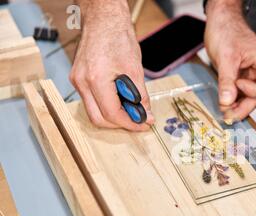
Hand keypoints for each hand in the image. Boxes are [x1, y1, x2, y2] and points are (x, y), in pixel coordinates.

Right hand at [70, 1, 152, 130]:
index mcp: (95, 79)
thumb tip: (145, 115)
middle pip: (98, 119)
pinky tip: (120, 98)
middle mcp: (81, 82)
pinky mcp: (78, 79)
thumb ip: (140, 96)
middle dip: (119, 124)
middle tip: (137, 120)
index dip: (129, 123)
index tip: (143, 124)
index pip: (111, 114)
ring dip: (112, 115)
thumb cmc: (118, 37)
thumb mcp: (135, 69)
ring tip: (130, 107)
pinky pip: (91, 101)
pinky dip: (106, 105)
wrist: (103, 19)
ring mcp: (77, 81)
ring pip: (93, 112)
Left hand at [205, 1, 255, 122]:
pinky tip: (223, 104)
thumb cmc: (227, 30)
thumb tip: (227, 102)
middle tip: (228, 116)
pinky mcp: (238, 75)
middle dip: (243, 107)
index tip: (237, 86)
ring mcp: (248, 73)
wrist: (219, 19)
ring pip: (247, 96)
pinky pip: (238, 91)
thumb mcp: (226, 57)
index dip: (254, 91)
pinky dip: (231, 99)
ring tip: (224, 113)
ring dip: (236, 106)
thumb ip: (227, 81)